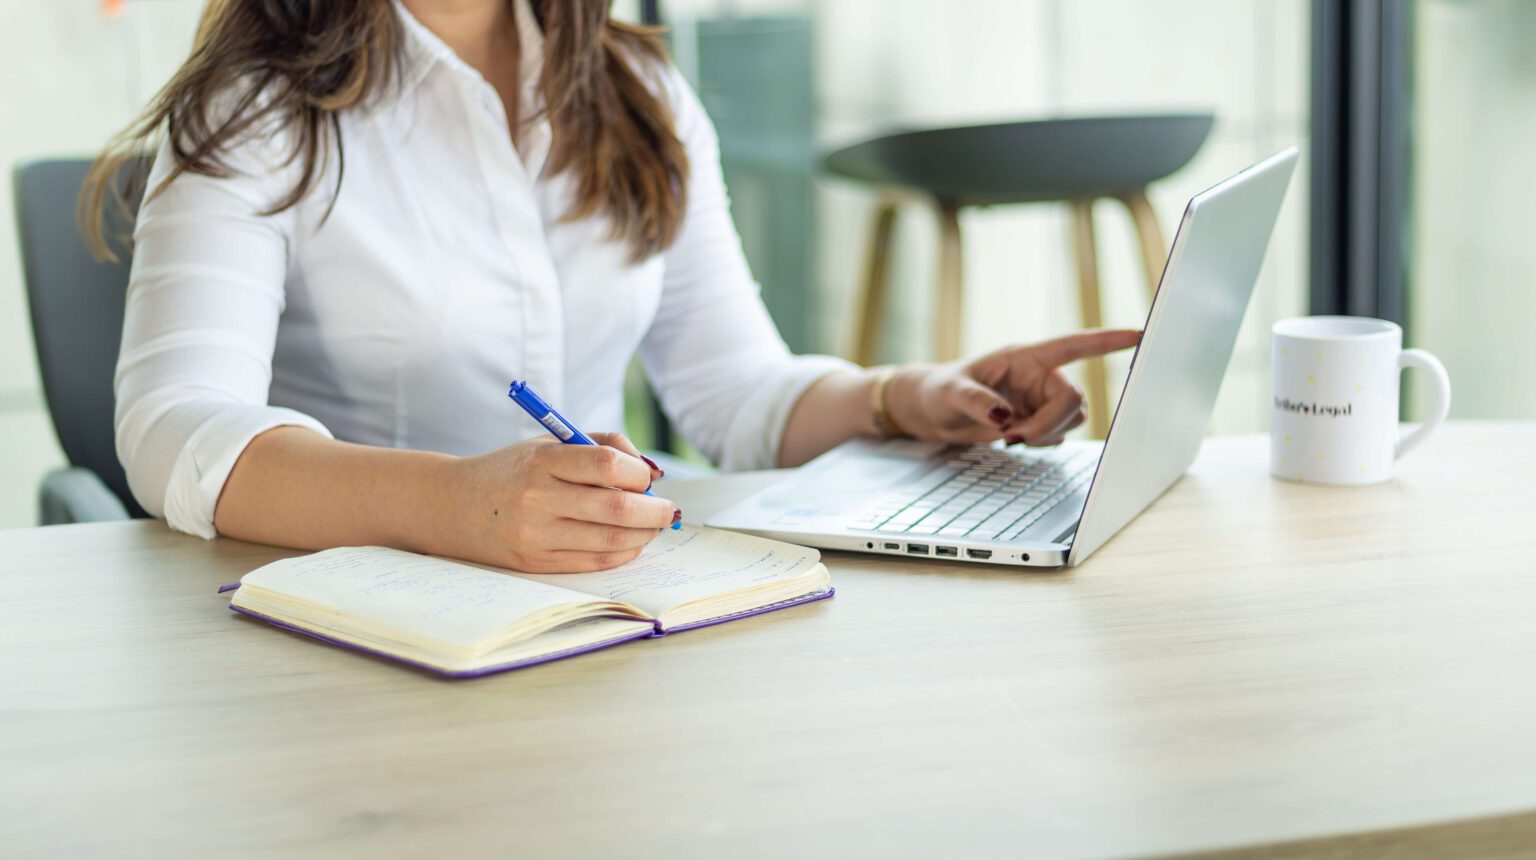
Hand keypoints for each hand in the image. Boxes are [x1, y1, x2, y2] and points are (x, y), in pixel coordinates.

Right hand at [444, 432, 678, 572]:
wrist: (452, 506)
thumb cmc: (512, 470)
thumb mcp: (548, 443)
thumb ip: (601, 445)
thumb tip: (650, 470)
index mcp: (542, 461)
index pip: (606, 466)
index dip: (639, 474)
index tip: (647, 478)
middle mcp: (537, 498)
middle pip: (616, 509)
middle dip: (654, 511)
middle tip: (667, 509)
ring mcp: (535, 535)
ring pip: (610, 540)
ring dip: (643, 535)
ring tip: (651, 526)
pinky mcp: (536, 563)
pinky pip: (594, 562)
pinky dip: (622, 553)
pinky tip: (631, 542)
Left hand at [884, 329, 1141, 445]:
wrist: (930, 413)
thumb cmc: (938, 390)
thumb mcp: (950, 393)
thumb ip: (976, 402)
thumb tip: (1004, 417)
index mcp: (1024, 357)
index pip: (1074, 345)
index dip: (1108, 340)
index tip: (1140, 335)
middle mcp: (1039, 376)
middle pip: (1074, 399)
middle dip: (1051, 423)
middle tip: (1016, 437)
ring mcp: (1040, 400)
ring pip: (1072, 419)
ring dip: (1046, 433)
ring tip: (1009, 436)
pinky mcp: (1037, 421)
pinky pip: (1057, 434)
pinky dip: (1040, 441)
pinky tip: (1012, 438)